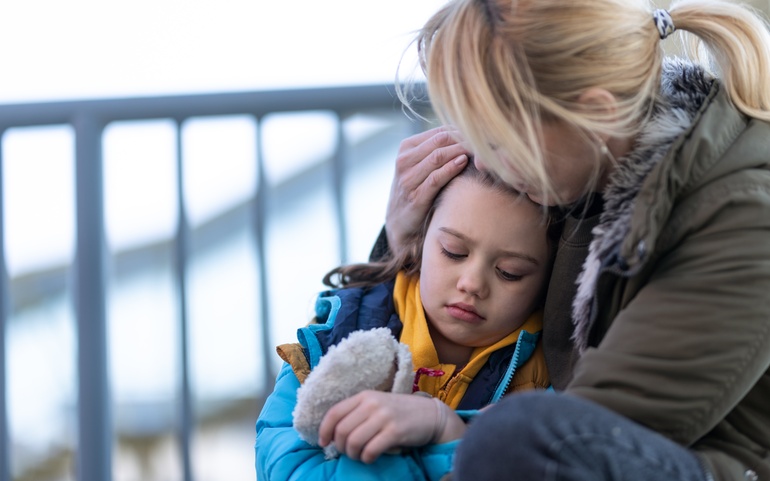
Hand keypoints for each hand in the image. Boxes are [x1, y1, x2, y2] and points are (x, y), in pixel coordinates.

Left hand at [317, 391, 466, 463]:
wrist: (430, 415)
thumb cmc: (400, 413)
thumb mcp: (377, 406)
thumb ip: (357, 414)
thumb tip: (334, 435)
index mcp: (364, 396)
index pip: (334, 413)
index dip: (324, 430)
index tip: (324, 443)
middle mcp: (372, 404)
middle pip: (342, 431)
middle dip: (341, 447)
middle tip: (348, 453)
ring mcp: (383, 417)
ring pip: (353, 442)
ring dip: (354, 455)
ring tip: (361, 456)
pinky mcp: (395, 431)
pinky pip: (370, 450)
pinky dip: (367, 458)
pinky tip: (371, 458)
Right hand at [385, 126, 468, 255]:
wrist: (401, 222)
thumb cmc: (417, 189)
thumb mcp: (421, 166)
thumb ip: (437, 150)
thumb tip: (467, 135)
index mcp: (406, 148)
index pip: (439, 132)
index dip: (462, 131)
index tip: (481, 137)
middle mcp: (404, 161)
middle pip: (440, 141)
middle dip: (464, 140)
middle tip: (484, 142)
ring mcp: (408, 179)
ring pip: (437, 157)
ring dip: (460, 152)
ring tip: (477, 152)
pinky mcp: (415, 196)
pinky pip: (435, 178)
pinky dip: (451, 169)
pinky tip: (464, 163)